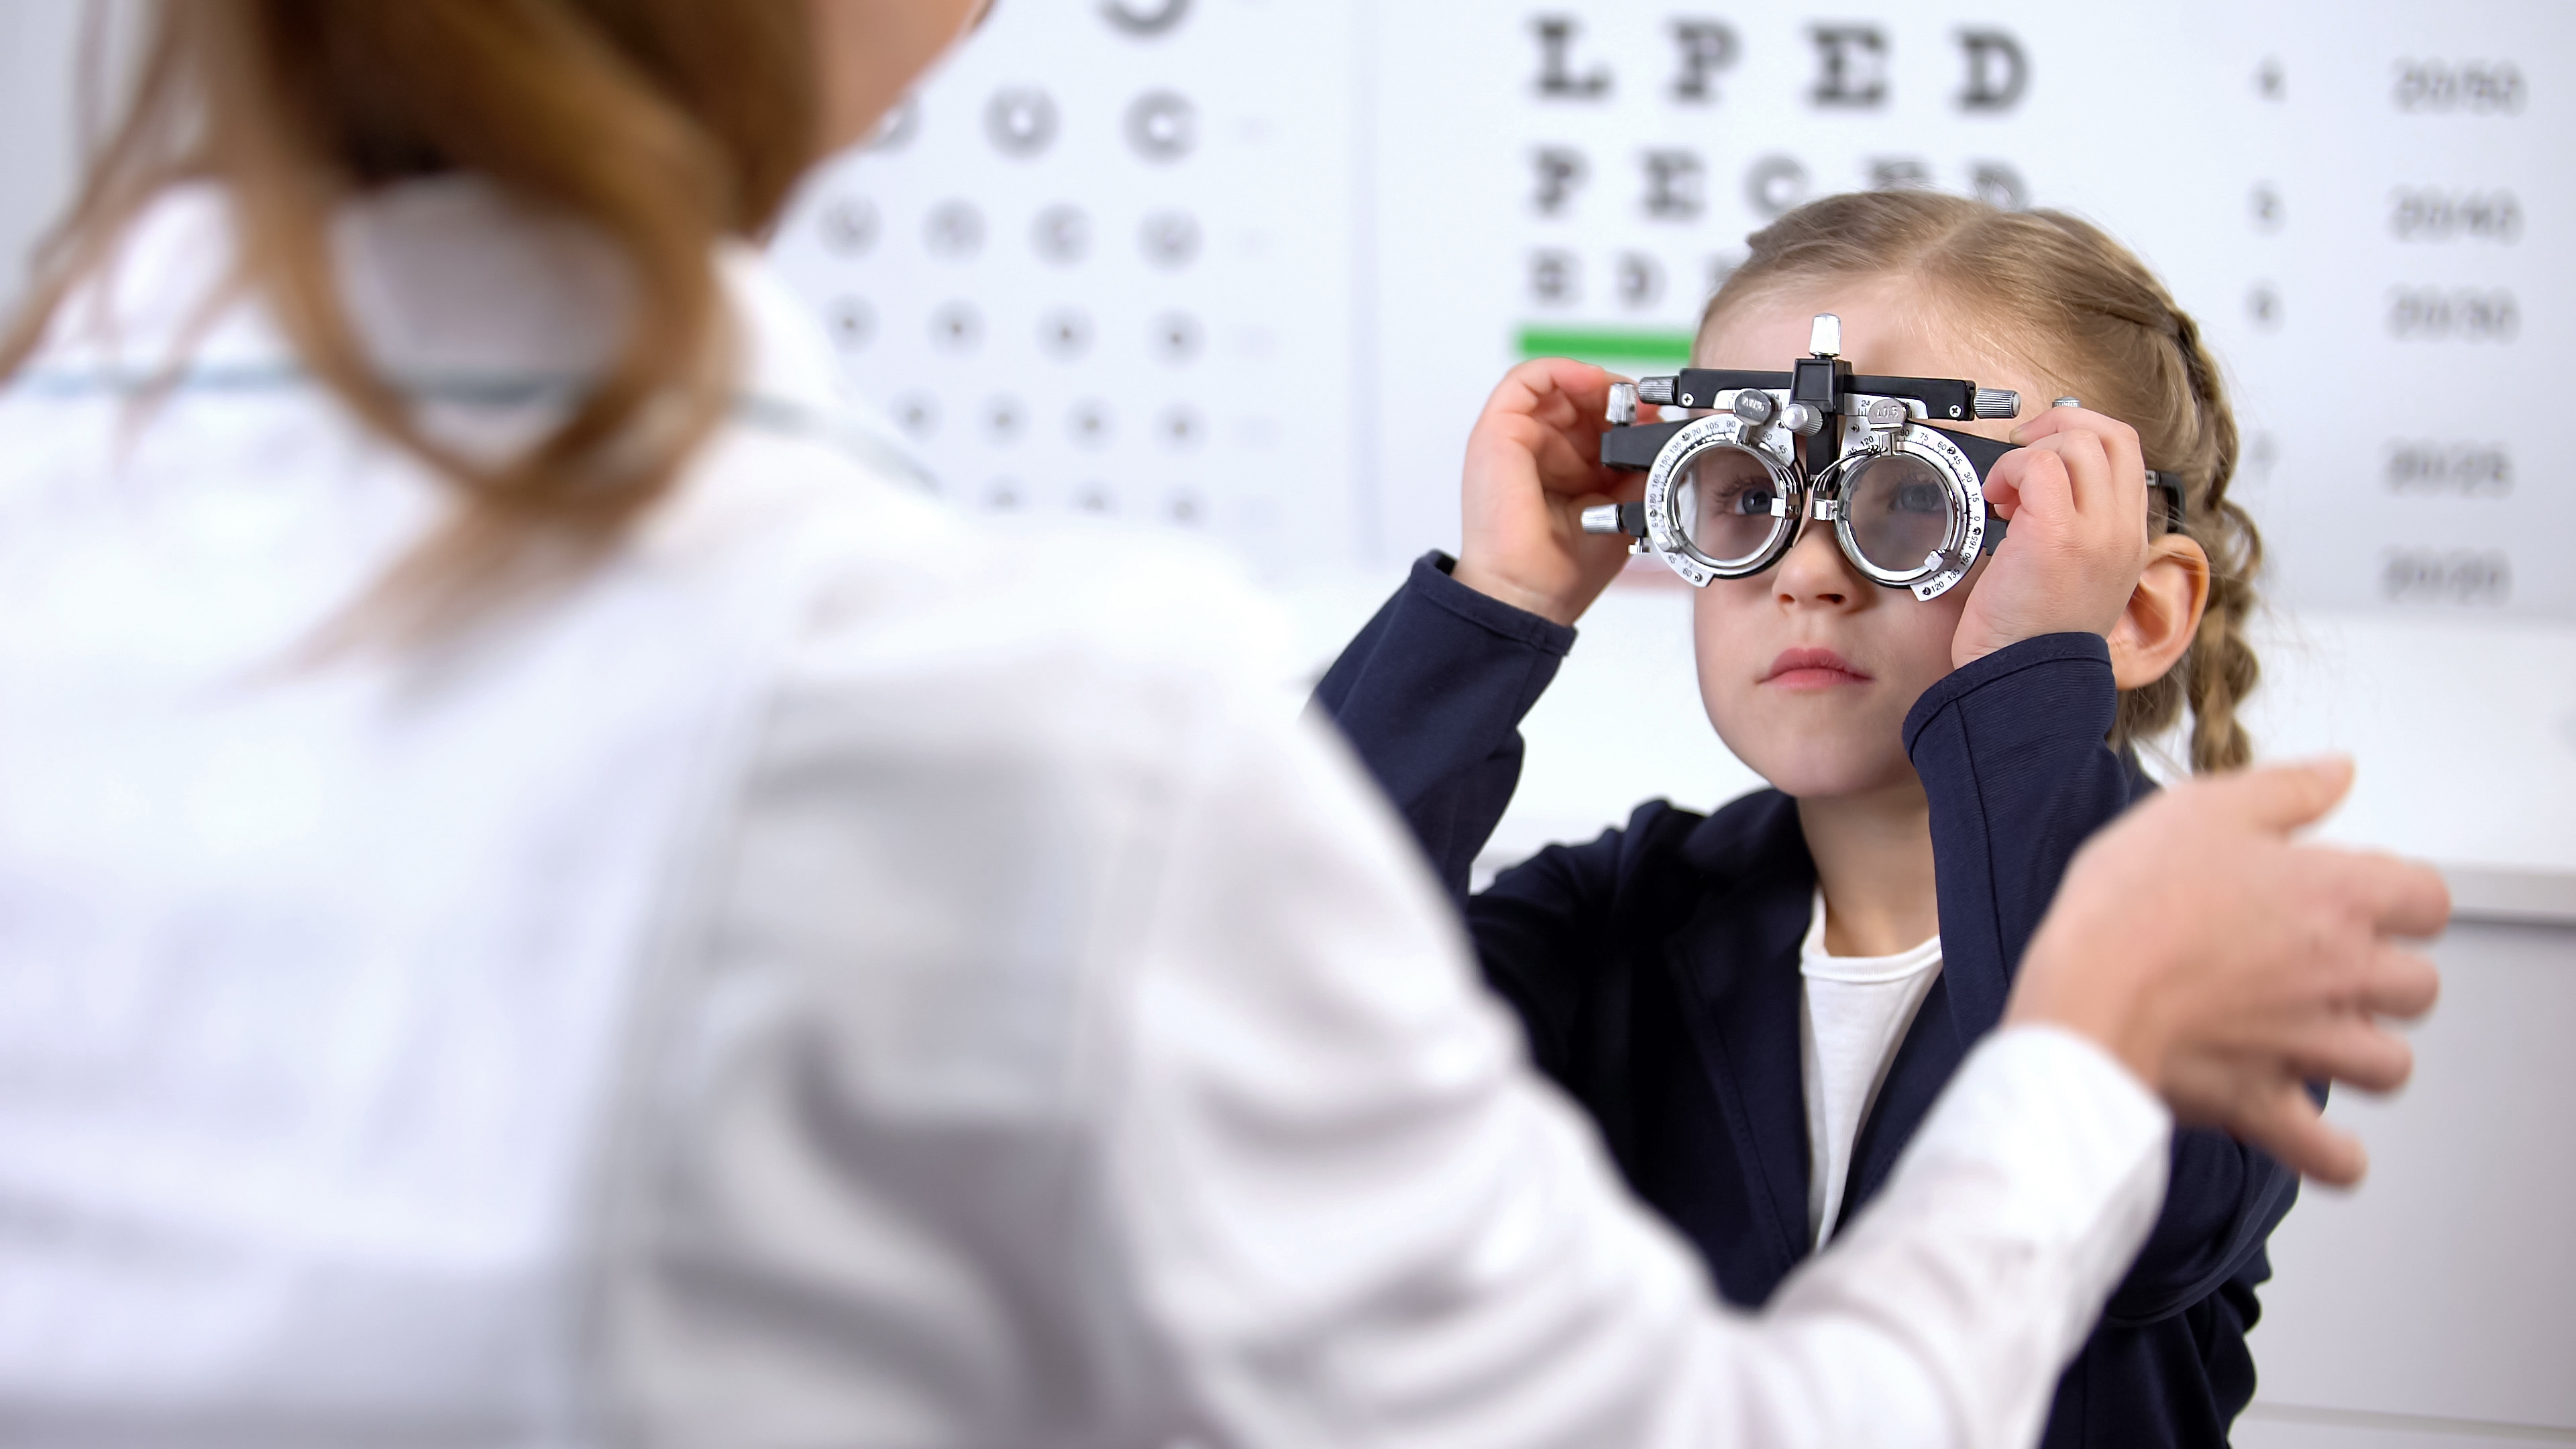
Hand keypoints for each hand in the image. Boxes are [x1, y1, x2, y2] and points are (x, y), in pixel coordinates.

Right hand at [1451, 359, 1642, 627]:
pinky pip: (1526, 378)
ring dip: (1593, 381)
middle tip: (1644, 408)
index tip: (1653, 419)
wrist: (1529, 593)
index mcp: (1559, 469)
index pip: (1590, 419)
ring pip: (1555, 384)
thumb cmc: (1563, 568)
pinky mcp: (1496, 431)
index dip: (1625, 412)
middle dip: (1615, 397)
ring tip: (1622, 398)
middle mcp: (1533, 451)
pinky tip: (1595, 385)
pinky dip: (1564, 370)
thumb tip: (1656, 431)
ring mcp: (1512, 438)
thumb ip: (1635, 469)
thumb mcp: (1621, 509)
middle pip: (1575, 397)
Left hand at [1952, 405, 2153, 669]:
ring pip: (2078, 444)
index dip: (2083, 435)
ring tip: (2006, 493)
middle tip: (2021, 453)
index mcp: (2130, 539)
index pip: (2127, 452)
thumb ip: (2080, 532)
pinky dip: (2011, 469)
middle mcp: (2122, 532)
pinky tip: (1997, 500)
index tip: (2043, 451)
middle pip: (2111, 435)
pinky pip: (2041, 466)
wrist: (2025, 682)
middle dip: (2059, 426)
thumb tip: (2045, 488)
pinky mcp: (2056, 535)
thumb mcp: (2080, 580)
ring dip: (2031, 454)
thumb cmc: (2036, 638)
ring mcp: (2095, 532)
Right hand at [2005, 759, 2448, 1185]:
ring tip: (2323, 1038)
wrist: (2083, 994)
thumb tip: (2337, 774)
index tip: (2356, 894)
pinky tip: (2321, 1140)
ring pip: (2389, 1065)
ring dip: (2364, 1054)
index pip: (2426, 897)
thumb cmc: (2128, 903)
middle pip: (2417, 985)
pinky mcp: (2265, 1104)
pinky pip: (2330, 1154)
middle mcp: (2341, 974)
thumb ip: (2283, 790)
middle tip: (2332, 966)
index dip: (2396, 894)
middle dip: (2383, 976)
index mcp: (2336, 895)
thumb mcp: (2199, 809)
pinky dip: (2333, 1154)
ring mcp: (2310, 1046)